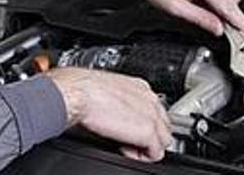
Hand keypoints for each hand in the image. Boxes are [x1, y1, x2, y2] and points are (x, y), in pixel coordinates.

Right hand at [46, 67, 172, 161]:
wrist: (80, 92)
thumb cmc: (84, 89)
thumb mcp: (108, 91)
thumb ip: (119, 102)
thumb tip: (113, 113)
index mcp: (140, 87)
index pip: (154, 110)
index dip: (143, 124)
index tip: (130, 129)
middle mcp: (150, 100)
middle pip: (163, 125)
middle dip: (149, 136)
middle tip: (129, 141)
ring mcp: (152, 116)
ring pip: (164, 140)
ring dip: (147, 147)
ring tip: (127, 146)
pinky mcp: (147, 132)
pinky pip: (156, 153)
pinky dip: (143, 156)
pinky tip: (126, 150)